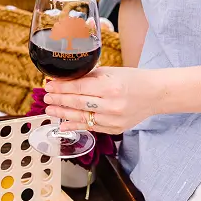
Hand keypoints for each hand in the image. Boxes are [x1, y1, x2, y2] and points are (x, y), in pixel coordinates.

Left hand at [43, 66, 161, 134]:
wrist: (155, 94)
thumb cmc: (133, 80)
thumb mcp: (111, 72)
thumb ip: (88, 77)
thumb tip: (64, 80)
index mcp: (110, 86)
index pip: (79, 88)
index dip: (61, 87)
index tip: (48, 85)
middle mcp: (112, 105)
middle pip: (78, 103)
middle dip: (58, 100)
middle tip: (46, 98)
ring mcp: (114, 119)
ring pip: (82, 117)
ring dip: (62, 114)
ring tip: (49, 110)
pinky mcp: (115, 129)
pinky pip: (91, 128)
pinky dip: (75, 126)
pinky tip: (63, 124)